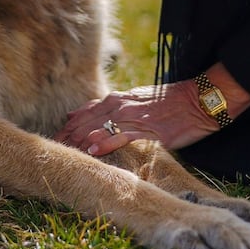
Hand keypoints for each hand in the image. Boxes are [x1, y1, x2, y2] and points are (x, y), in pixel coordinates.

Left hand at [54, 80, 218, 156]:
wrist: (198, 100)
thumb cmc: (169, 101)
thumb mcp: (137, 98)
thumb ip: (112, 106)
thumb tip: (81, 112)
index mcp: (119, 99)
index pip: (85, 112)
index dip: (68, 126)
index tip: (54, 136)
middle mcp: (122, 106)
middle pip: (86, 121)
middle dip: (67, 135)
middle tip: (50, 147)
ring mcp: (134, 118)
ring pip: (99, 128)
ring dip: (79, 139)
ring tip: (64, 150)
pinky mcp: (148, 131)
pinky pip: (121, 137)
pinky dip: (104, 142)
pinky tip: (92, 149)